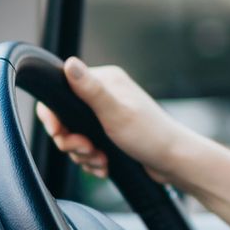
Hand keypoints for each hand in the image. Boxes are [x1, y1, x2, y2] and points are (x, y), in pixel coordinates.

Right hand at [35, 57, 186, 182]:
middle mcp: (105, 94)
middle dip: (72, 141)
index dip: (55, 117)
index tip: (60, 133)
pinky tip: (105, 166)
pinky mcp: (111, 134)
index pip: (61, 91)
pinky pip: (87, 148)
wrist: (174, 162)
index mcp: (105, 81)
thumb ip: (90, 90)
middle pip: (65, 118)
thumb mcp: (115, 113)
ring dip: (83, 154)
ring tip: (101, 161)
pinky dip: (92, 160)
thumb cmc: (150, 136)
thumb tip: (69, 63)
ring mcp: (108, 115)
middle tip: (87, 150)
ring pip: (75, 137)